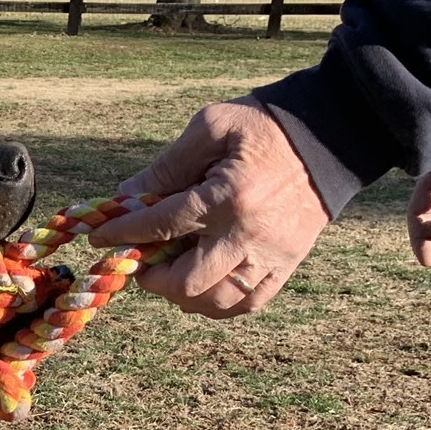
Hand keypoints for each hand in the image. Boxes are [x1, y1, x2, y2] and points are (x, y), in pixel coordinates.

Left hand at [87, 98, 331, 317]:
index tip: (99, 238)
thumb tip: (127, 198)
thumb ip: (167, 166)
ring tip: (171, 273)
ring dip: (183, 295)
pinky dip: (217, 303)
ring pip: (215, 301)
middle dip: (153, 278)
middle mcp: (249, 233)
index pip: (160, 226)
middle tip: (143, 261)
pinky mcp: (288, 263)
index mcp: (227, 196)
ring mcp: (272, 254)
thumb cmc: (265, 126)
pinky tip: (201, 287)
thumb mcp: (212, 127)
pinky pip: (248, 303)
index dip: (123, 234)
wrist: (331, 134)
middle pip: (185, 282)